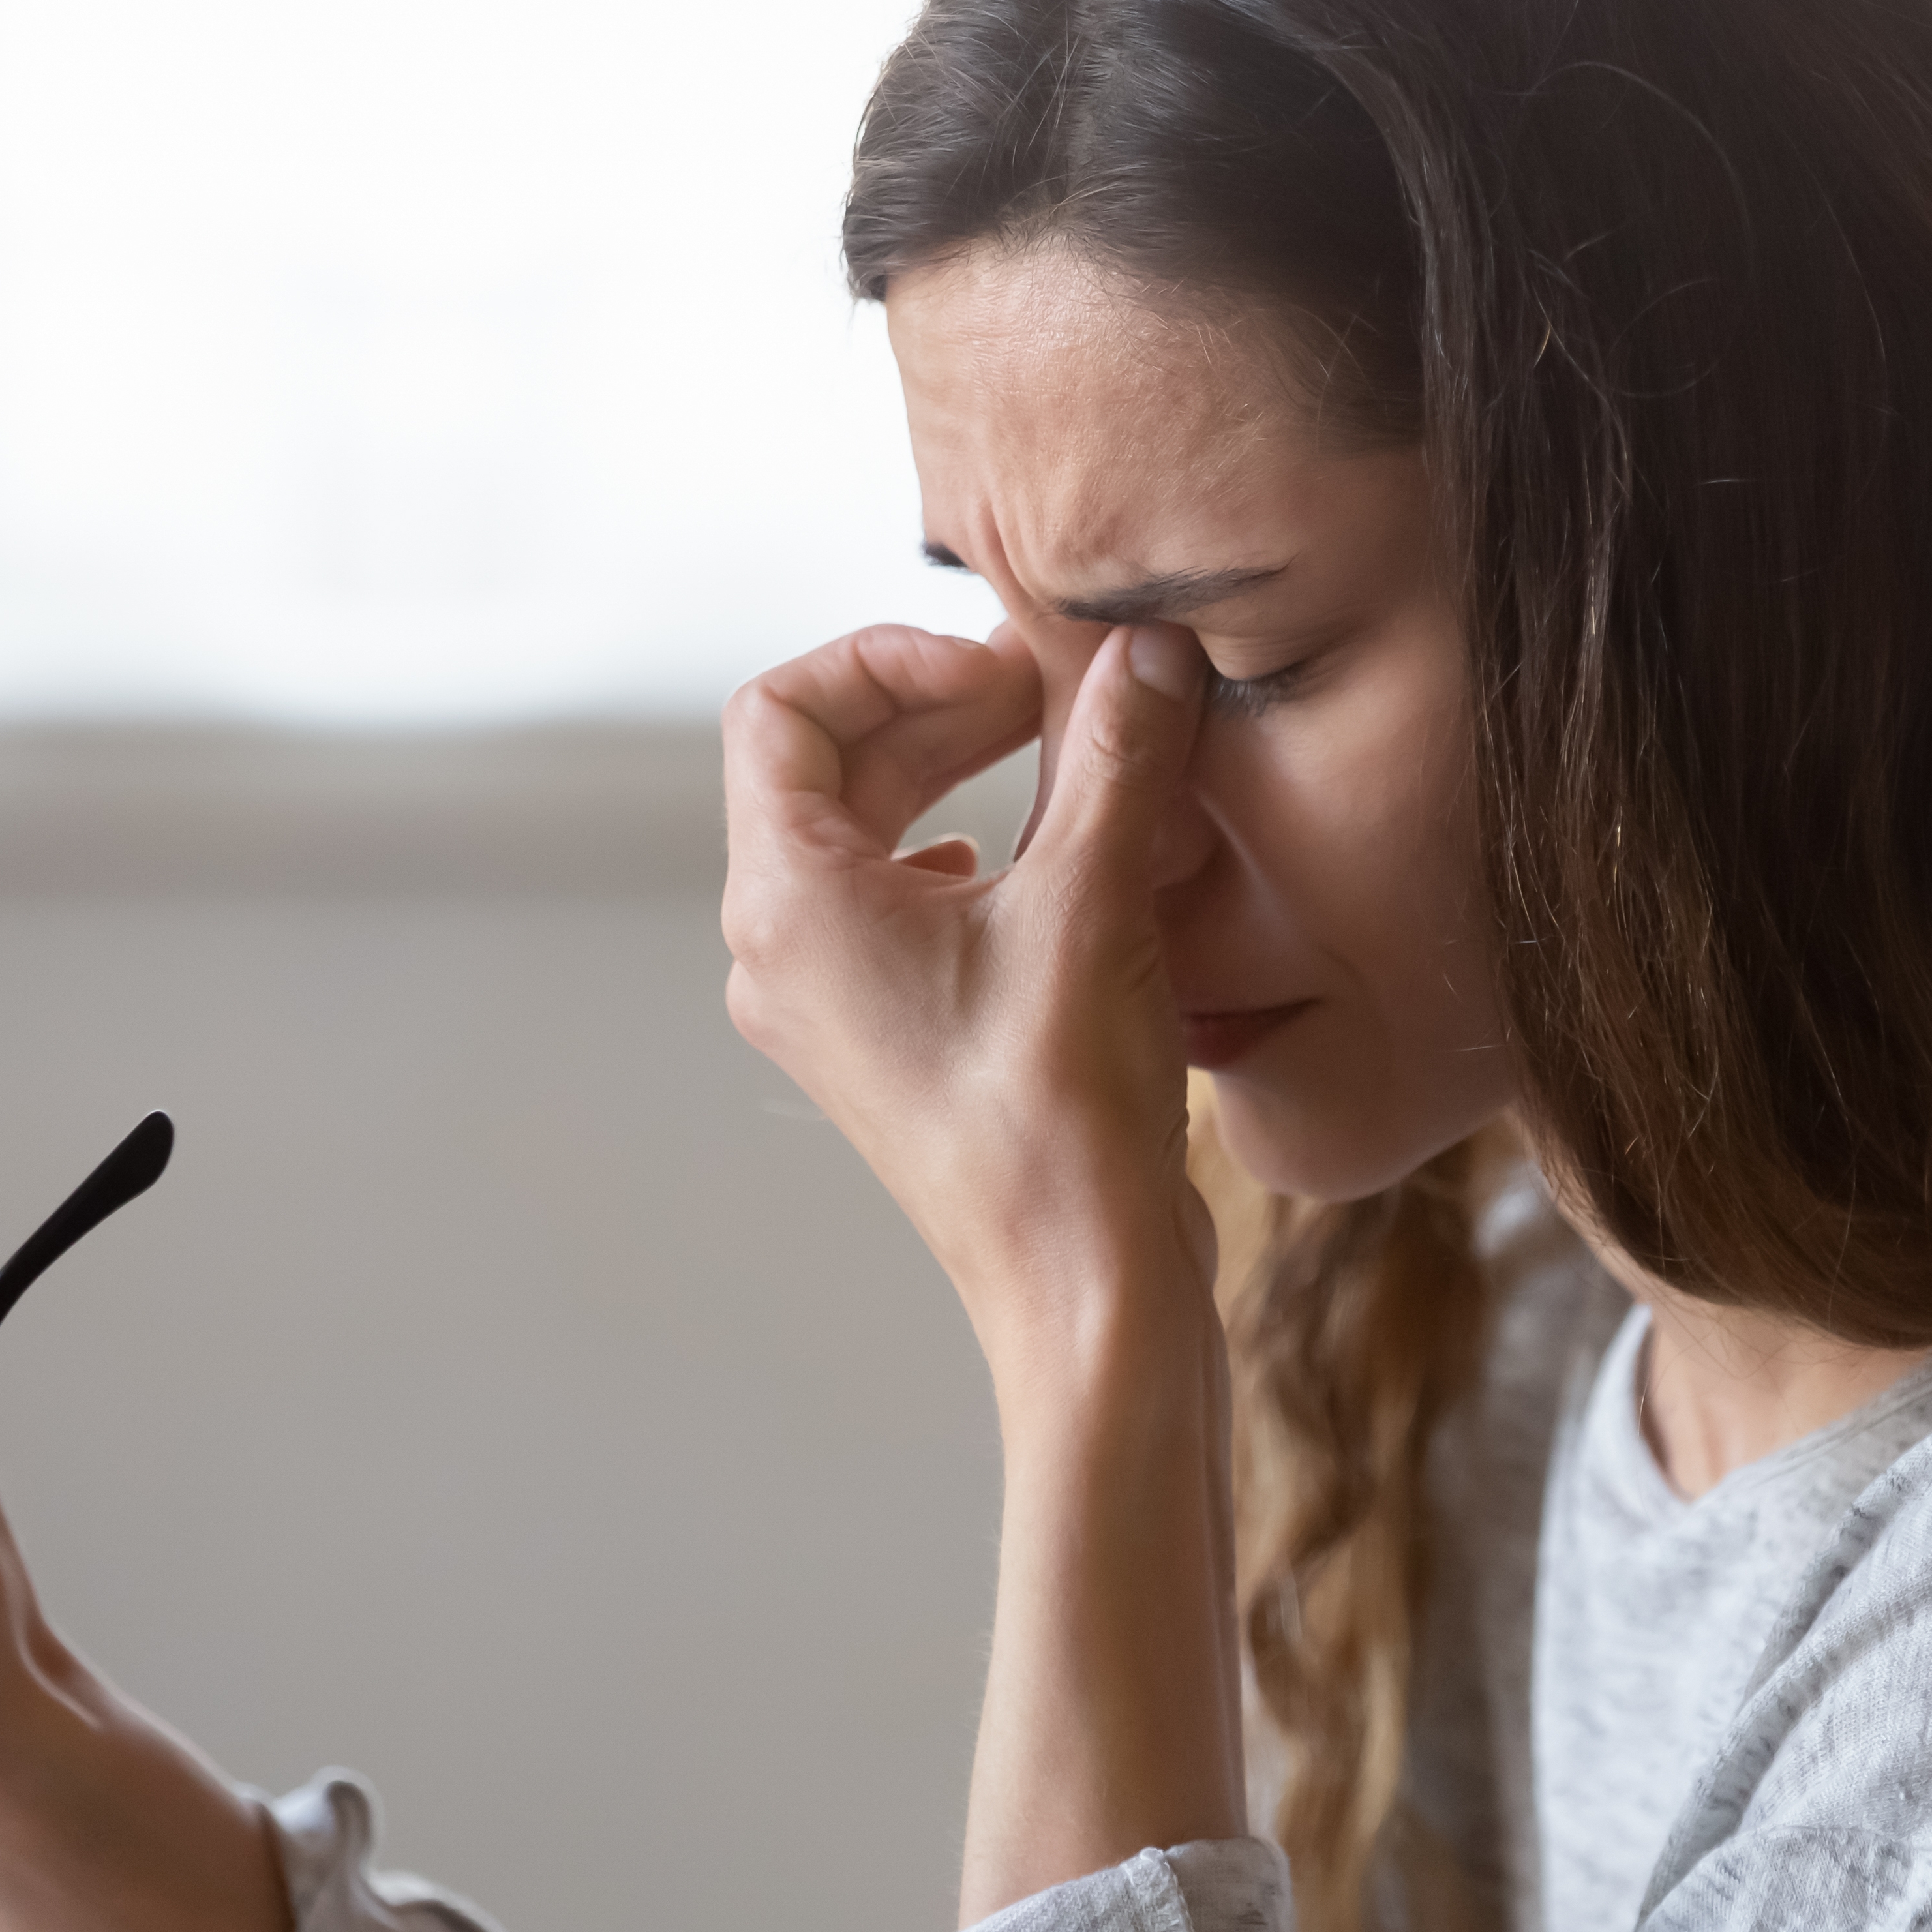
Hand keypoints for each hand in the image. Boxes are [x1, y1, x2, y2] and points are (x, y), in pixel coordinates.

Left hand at [722, 615, 1218, 1373]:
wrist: (1084, 1286)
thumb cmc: (1062, 1116)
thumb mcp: (1095, 901)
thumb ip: (1117, 754)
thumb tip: (1150, 645)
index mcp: (787, 902)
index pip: (782, 709)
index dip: (890, 658)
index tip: (1001, 670)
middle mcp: (782, 950)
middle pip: (829, 767)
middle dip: (942, 710)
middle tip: (1057, 691)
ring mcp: (828, 1003)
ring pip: (868, 835)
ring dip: (960, 776)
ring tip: (1068, 756)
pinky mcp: (887, 1039)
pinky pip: (900, 906)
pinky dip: (971, 853)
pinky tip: (1042, 860)